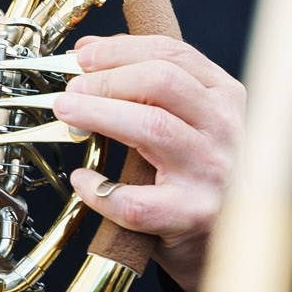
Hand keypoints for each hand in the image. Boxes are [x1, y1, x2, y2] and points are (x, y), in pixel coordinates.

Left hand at [50, 32, 244, 291]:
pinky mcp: (192, 215)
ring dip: (99, 114)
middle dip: (108, 79)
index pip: (173, 54)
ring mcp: (210, 173)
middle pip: (163, 83)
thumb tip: (88, 52)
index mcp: (224, 96)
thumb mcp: (188, 119)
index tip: (83, 55)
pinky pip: (136, 200)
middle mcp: (224, 130)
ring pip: (152, 128)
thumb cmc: (194, 173)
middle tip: (72, 89)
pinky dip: (100, 188)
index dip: (120, 50)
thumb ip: (148, 85)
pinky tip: (82, 179)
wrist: (222, 241)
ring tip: (67, 112)